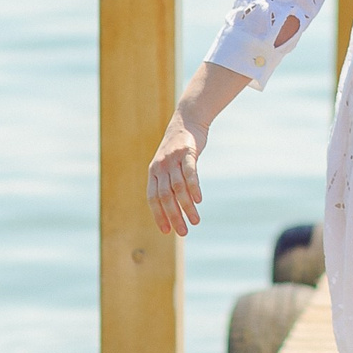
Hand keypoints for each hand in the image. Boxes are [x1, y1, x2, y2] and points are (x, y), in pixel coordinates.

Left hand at [147, 111, 208, 235]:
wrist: (187, 120)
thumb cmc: (180, 148)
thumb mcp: (169, 164)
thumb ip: (170, 183)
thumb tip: (176, 207)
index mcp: (154, 172)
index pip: (153, 198)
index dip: (159, 215)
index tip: (167, 231)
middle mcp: (160, 166)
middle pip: (165, 196)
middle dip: (173, 216)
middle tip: (183, 232)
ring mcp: (173, 159)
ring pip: (178, 188)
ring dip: (186, 206)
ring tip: (195, 221)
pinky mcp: (187, 152)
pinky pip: (189, 173)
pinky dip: (193, 187)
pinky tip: (199, 200)